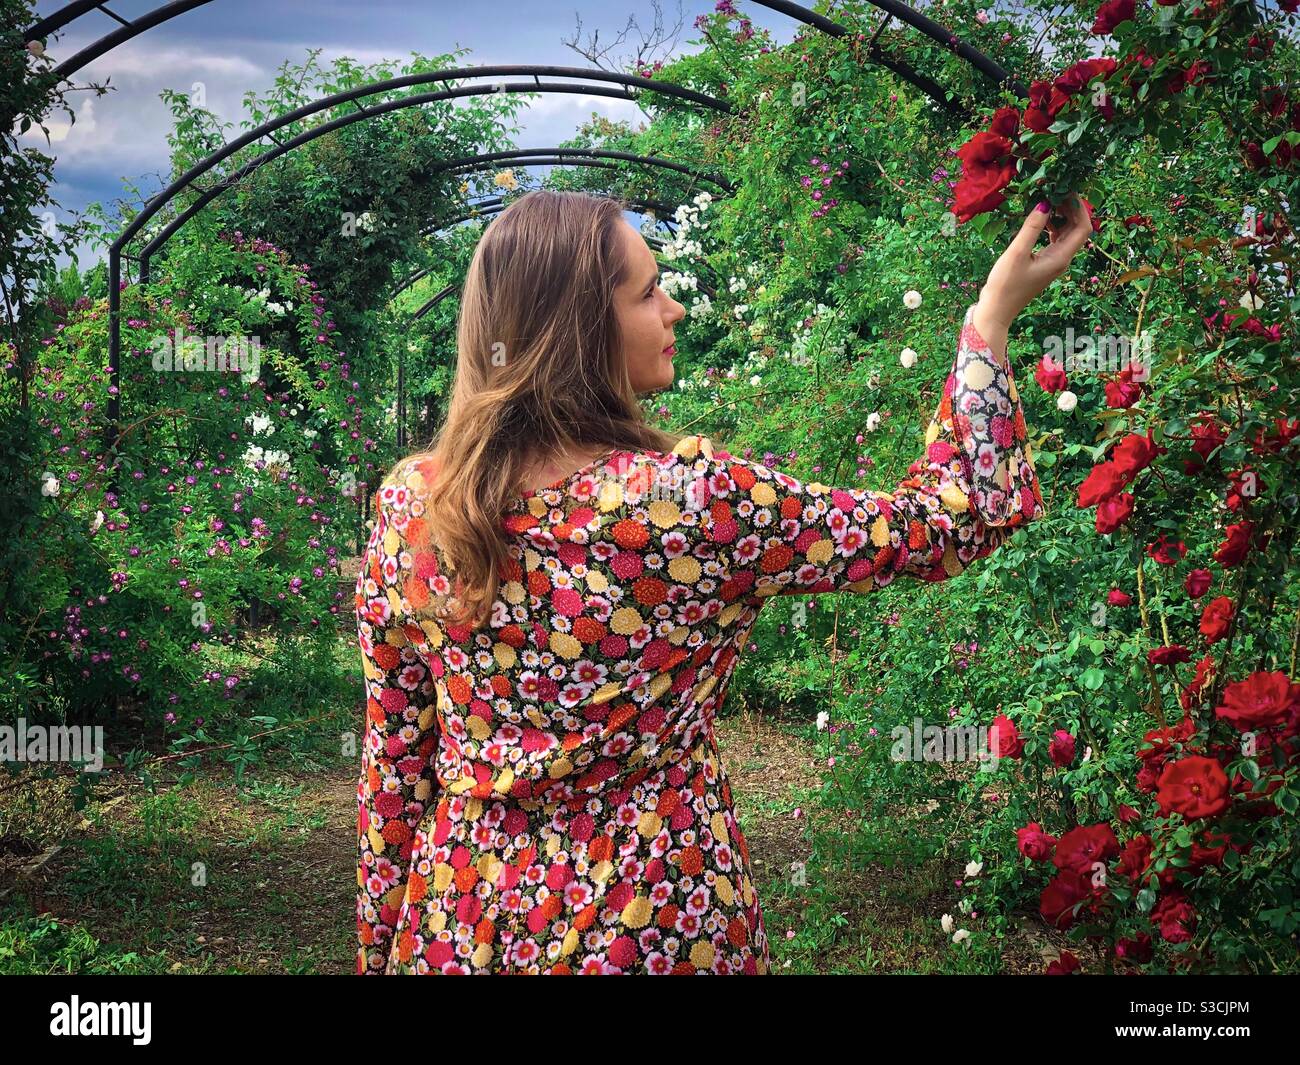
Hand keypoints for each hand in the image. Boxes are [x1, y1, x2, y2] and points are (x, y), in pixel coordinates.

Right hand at [972, 194, 1093, 350]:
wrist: (996, 310)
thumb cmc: (1005, 285)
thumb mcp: (1017, 253)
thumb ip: (1032, 227)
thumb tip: (1045, 202)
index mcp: (1061, 258)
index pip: (1083, 227)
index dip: (1079, 207)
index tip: (1066, 191)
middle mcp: (1062, 259)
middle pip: (1077, 229)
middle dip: (1071, 208)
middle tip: (1056, 191)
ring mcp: (1053, 261)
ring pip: (1066, 233)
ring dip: (1061, 216)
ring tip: (1048, 200)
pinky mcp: (1043, 262)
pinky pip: (1055, 239)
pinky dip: (1051, 226)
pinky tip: (1039, 218)